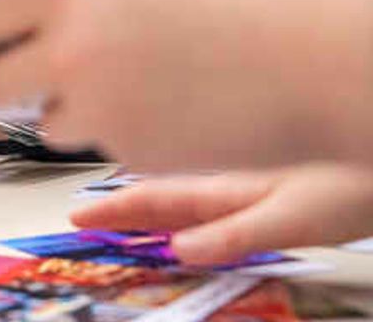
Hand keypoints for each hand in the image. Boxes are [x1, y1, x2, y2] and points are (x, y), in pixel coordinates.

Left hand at [0, 0, 372, 170]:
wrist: (331, 54)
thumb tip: (61, 0)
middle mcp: (72, 54)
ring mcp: (102, 112)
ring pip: (48, 122)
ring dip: (67, 107)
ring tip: (129, 81)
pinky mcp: (135, 157)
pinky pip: (107, 146)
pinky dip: (124, 131)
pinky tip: (173, 105)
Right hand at [71, 163, 372, 265]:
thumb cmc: (358, 180)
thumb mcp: (297, 216)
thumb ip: (236, 231)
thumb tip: (179, 248)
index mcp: (229, 186)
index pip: (154, 200)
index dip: (112, 211)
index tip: (77, 218)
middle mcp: (231, 176)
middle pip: (159, 192)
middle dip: (118, 205)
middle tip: (79, 216)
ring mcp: (247, 174)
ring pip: (180, 186)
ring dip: (144, 197)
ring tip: (115, 207)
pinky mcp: (268, 177)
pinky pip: (205, 188)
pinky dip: (181, 195)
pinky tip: (180, 197)